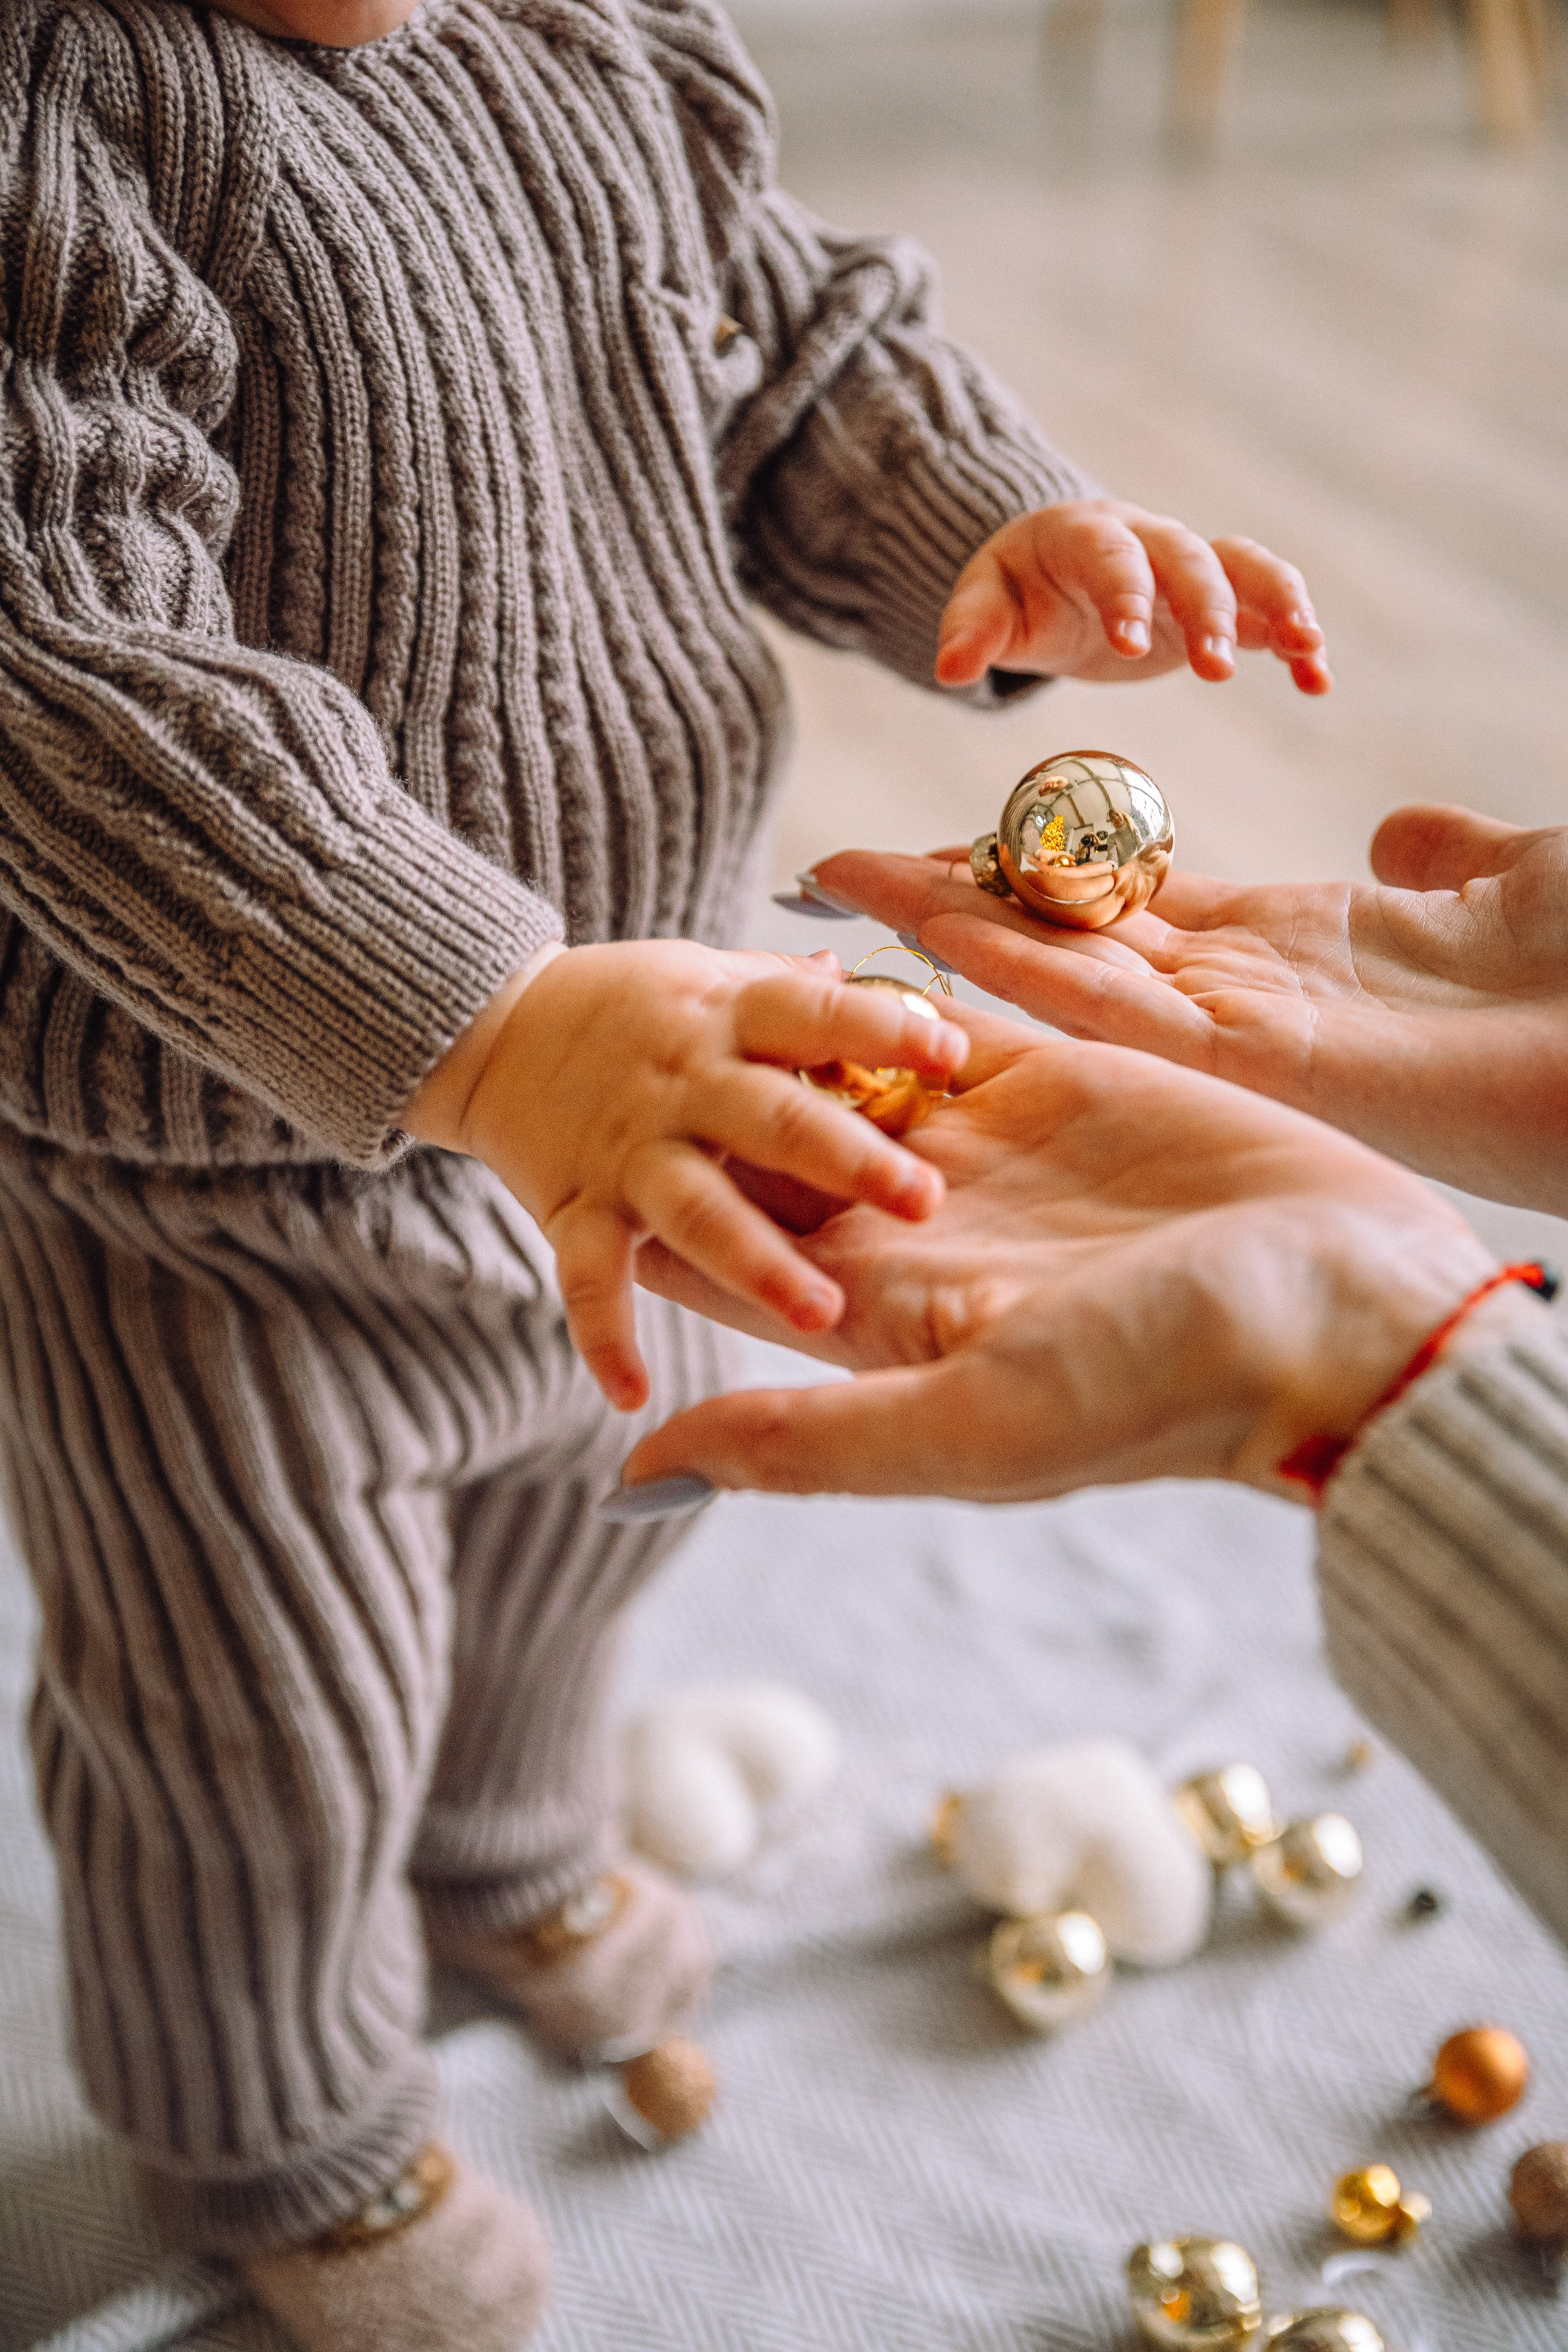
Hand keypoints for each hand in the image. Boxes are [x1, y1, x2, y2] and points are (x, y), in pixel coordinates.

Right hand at [404, 941, 967, 1409]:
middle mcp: (684, 1085)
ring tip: (818, 1314)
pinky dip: (605, 1337)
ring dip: (757, 1264)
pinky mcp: (575, 1208)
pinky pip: (589, 1280)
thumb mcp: (712, 976)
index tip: (949, 1053)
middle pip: (775, 1119)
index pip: (813, 1015)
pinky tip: (634, 1394)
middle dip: (850, 1160)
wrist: (490, 1024)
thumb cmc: (631, 1006)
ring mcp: (630, 1151)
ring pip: (698, 1209)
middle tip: (925, 1201)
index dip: (880, 1030)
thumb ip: (792, 990)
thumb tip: (882, 981)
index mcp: (727, 1018)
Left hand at [620, 1008, 1498, 1503]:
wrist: (1336, 1304)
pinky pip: (942, 1029)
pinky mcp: (1058, 1085)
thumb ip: (798, 1437)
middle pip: (778, 1164)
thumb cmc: (1158, 1386)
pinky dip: (881, 996)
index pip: (738, 1261)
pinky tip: (817, 951)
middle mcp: (926, 1236)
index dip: (659, 1210)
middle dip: (706, 1109)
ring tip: (697, 984)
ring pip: (851, 1084)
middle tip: (622, 1043)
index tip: (584, 1154)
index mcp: (888, 1318)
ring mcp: (992, 1157)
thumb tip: (634, 1474)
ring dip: (784, 1039)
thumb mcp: (962, 1425)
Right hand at [807, 804, 1567, 1214]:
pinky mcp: (1263, 1066)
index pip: (1135, 914)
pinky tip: (941, 939)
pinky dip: (1023, 972)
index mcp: (1302, 958)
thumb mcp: (1515, 877)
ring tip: (852, 896)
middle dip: (958, 912)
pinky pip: (1117, 1011)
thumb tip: (1400, 833)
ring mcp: (1250, 1041)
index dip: (1039, 877)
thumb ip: (1440, 859)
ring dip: (957, 942)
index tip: (950, 849)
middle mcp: (1253, 1007)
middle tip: (845, 875)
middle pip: (1072, 948)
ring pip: (1068, 984)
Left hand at [936, 500, 1330, 693]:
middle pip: (1190, 560)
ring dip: (1279, 607)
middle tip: (1214, 668)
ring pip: (1247, 570)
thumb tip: (951, 671)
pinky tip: (1317, 678)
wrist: (1055, 567)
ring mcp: (1190, 568)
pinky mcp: (1218, 602)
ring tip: (1306, 653)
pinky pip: (1266, 607)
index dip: (1124, 593)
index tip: (1130, 643)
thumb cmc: (1018, 585)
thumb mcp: (984, 602)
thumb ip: (970, 630)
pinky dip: (1295, 637)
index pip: (1111, 557)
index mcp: (1085, 534)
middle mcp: (1149, 541)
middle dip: (1207, 609)